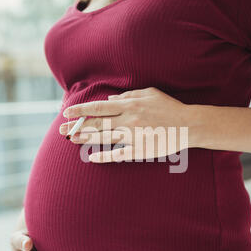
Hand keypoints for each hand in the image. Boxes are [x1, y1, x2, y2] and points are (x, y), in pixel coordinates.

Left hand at [59, 87, 191, 161]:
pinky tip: (93, 158)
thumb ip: (128, 96)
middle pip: (97, 124)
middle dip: (77, 127)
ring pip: (104, 138)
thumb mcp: (149, 93)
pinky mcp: (140, 150)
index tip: (67, 113)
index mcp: (129, 105)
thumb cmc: (169, 107)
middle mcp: (128, 120)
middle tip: (62, 131)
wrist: (188, 125)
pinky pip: (118, 154)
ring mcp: (133, 136)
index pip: (99, 108)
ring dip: (86, 139)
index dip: (81, 110)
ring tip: (72, 141)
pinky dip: (104, 156)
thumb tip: (109, 100)